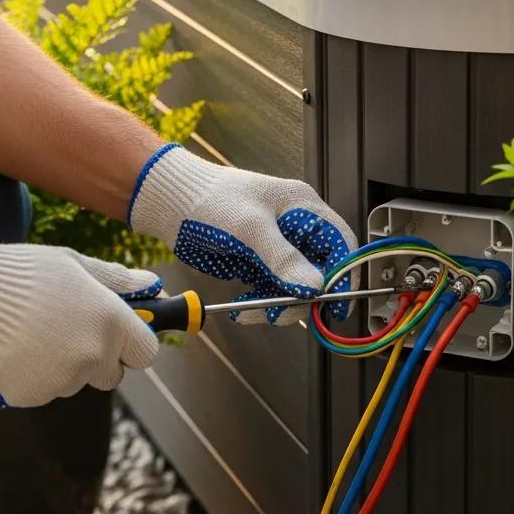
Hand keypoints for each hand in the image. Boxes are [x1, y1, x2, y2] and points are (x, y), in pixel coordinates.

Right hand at [0, 230, 161, 406]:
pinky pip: (43, 390)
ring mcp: (62, 380)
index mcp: (111, 322)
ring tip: (32, 331)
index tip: (120, 334)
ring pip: (74, 382)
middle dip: (98, 359)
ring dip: (63, 365)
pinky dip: (33, 375)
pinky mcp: (31, 396)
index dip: (133, 344)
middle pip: (111, 375)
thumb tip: (151, 284)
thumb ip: (118, 280)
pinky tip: (14, 347)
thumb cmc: (23, 272)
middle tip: (68, 329)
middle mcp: (93, 356)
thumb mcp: (75, 265)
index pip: (146, 353)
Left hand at [128, 144, 356, 324]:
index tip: (336, 305)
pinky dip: (260, 304)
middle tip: (280, 313)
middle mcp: (295, 228)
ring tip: (253, 312)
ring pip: (294, 287)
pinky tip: (242, 309)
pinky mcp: (257, 262)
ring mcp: (276, 247)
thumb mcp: (250, 227)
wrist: (170, 203)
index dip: (343, 275)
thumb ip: (283, 258)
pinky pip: (271, 291)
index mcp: (303, 208)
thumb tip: (315, 286)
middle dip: (303, 297)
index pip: (340, 244)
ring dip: (279, 305)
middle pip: (319, 271)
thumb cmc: (210, 199)